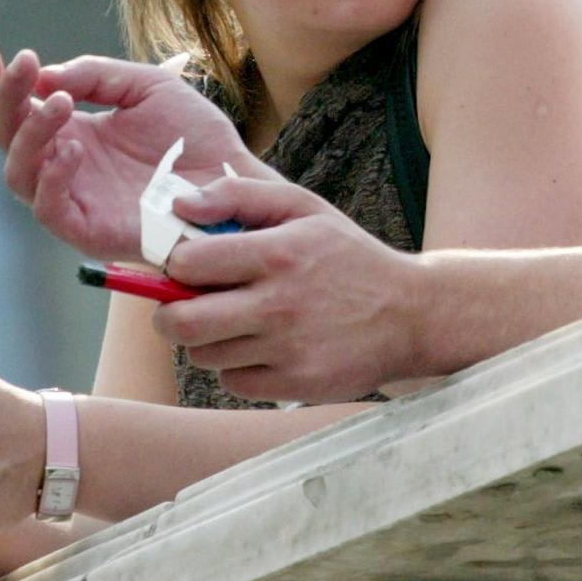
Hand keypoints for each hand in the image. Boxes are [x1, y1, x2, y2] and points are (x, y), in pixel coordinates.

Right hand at [0, 47, 268, 259]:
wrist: (232, 178)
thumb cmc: (194, 136)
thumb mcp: (146, 87)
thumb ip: (96, 75)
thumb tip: (44, 77)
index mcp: (73, 132)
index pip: (17, 111)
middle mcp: (64, 166)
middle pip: (8, 138)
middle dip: (7, 99)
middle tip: (24, 66)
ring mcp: (73, 199)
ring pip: (19, 173)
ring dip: (32, 133)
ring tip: (62, 103)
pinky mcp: (87, 230)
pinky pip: (49, 210)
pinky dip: (52, 179)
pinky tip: (74, 149)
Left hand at [155, 177, 423, 401]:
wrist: (411, 314)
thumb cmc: (348, 256)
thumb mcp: (304, 208)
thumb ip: (240, 195)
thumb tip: (181, 205)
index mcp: (278, 253)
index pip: (186, 264)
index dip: (177, 265)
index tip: (192, 267)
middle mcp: (279, 304)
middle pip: (180, 323)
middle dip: (170, 314)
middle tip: (186, 305)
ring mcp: (287, 349)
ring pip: (204, 355)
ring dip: (209, 340)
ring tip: (240, 322)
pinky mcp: (295, 384)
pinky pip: (232, 383)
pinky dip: (238, 367)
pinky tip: (265, 348)